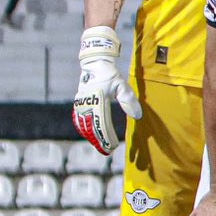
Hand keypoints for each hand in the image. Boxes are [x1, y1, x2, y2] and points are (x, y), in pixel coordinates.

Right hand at [73, 25, 141, 155]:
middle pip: (92, 128)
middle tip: (107, 150)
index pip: (102, 124)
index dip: (107, 137)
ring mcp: (80, 104)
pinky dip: (83, 129)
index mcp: (97, 101)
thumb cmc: (110, 76)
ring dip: (91, 137)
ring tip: (99, 146)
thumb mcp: (123, 86)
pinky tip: (88, 136)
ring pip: (83, 126)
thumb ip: (129, 101)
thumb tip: (137, 116)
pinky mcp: (78, 103)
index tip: (113, 145)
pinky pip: (78, 120)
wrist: (94, 65)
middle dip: (100, 141)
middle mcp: (86, 104)